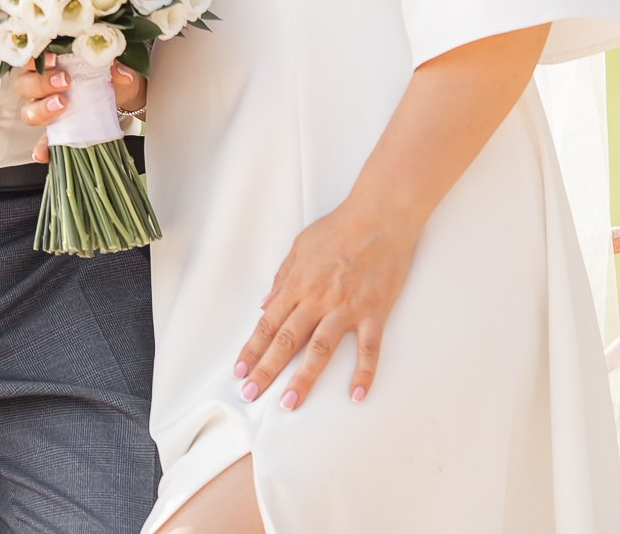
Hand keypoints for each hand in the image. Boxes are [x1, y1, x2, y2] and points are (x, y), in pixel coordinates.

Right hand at [13, 56, 145, 162]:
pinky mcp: (56, 132)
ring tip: (62, 106)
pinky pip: (42, 141)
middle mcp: (43, 87)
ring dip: (40, 110)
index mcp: (52, 66)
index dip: (35, 60)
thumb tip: (120, 72)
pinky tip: (43, 153)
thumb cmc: (110, 76)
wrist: (122, 96)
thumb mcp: (115, 67)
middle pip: (24, 85)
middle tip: (65, 83)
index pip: (30, 60)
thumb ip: (117, 66)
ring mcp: (47, 110)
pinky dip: (41, 148)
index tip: (54, 60)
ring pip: (28, 111)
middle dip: (41, 84)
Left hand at [234, 199, 419, 410]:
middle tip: (250, 394)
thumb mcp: (300, 247)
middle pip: (286, 341)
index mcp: (298, 285)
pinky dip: (364, 373)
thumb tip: (264, 305)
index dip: (252, 350)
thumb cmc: (339, 228)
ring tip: (289, 403)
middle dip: (266, 370)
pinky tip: (357, 394)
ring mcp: (347, 308)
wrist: (379, 216)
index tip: (240, 371)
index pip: (268, 324)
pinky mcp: (374, 312)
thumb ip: (282, 278)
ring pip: (320, 350)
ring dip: (303, 379)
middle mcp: (318, 300)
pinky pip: (369, 348)